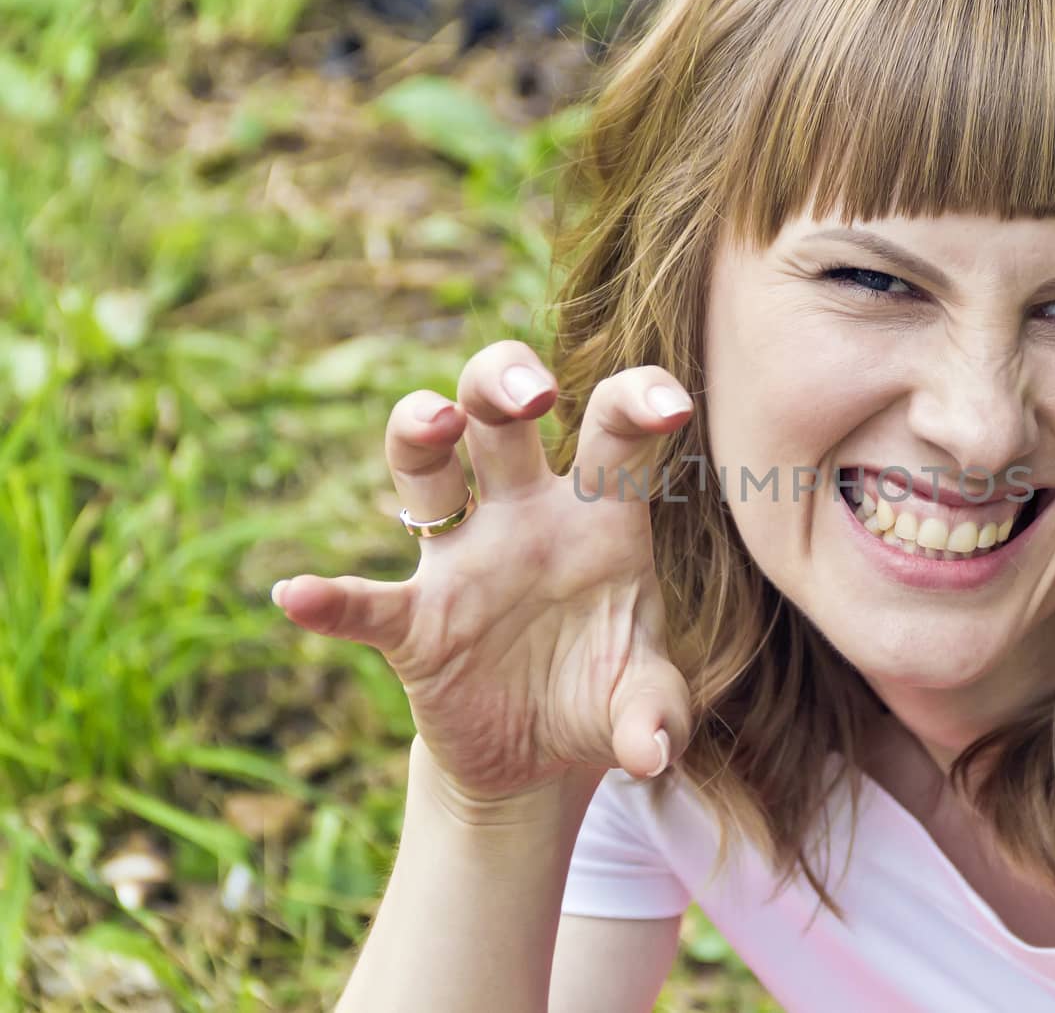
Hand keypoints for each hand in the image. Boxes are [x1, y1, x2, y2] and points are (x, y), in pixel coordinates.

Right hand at [272, 341, 694, 808]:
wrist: (542, 759)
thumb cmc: (604, 696)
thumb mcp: (645, 704)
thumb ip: (658, 715)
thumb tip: (651, 754)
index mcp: (598, 518)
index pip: (615, 431)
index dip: (639, 400)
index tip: (672, 408)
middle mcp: (525, 516)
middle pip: (500, 413)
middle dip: (507, 379)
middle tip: (534, 395)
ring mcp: (464, 561)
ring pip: (425, 465)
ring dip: (420, 429)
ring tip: (437, 421)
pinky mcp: (415, 623)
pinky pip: (366, 602)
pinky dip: (331, 599)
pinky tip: (299, 596)